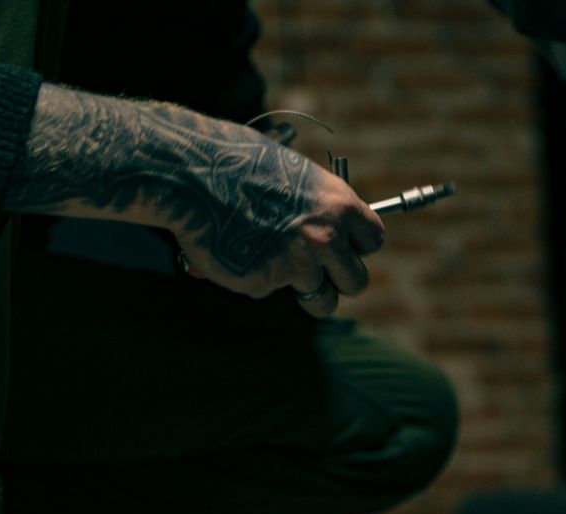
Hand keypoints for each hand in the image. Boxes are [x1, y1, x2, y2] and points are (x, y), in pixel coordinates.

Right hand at [6, 85, 384, 315]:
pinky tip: (234, 251)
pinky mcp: (264, 284)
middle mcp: (325, 239)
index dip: (357, 247)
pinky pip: (268, 290)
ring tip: (273, 268)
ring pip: (317, 299)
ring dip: (301, 292)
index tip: (344, 249)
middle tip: (317, 276)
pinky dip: (253, 278)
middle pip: (356, 281)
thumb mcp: (292, 173)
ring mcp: (296, 265)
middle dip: (338, 281)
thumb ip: (314, 205)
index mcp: (338, 205)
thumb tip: (323, 226)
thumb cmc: (236, 162)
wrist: (192, 174)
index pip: (373, 240)